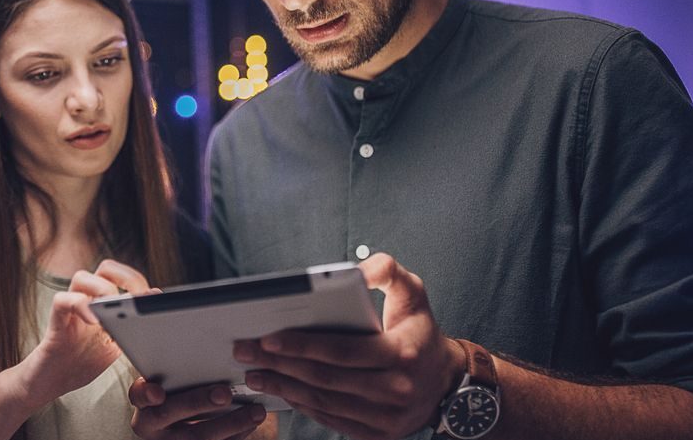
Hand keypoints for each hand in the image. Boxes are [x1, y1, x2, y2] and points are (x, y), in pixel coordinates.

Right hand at [13, 259, 153, 406]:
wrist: (51, 383)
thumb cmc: (81, 363)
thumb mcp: (115, 347)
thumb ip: (130, 328)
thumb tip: (153, 308)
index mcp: (103, 304)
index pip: (122, 276)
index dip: (139, 281)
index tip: (153, 297)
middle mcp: (87, 299)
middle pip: (105, 268)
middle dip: (125, 277)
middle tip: (136, 299)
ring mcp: (70, 308)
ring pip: (82, 277)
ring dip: (103, 289)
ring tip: (113, 311)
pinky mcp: (56, 321)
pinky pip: (63, 300)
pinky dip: (80, 305)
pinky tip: (94, 322)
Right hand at [130, 378, 266, 439]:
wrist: (175, 431)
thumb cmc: (175, 395)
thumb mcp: (167, 383)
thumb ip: (172, 366)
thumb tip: (185, 331)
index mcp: (143, 405)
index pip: (138, 396)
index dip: (146, 393)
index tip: (156, 392)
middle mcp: (154, 428)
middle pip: (171, 415)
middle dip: (198, 403)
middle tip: (224, 393)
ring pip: (200, 437)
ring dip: (231, 424)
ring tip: (255, 411)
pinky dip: (238, 435)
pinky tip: (252, 421)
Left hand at [233, 254, 463, 439]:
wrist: (446, 380)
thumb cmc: (419, 329)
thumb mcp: (413, 292)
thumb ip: (388, 271)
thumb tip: (358, 268)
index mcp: (401, 354)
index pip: (342, 351)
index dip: (302, 346)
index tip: (267, 338)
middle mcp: (396, 390)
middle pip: (326, 380)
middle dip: (280, 366)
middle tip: (246, 352)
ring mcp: (388, 418)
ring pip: (325, 404)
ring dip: (285, 388)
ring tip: (254, 374)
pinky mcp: (379, 435)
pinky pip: (334, 422)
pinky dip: (304, 407)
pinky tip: (282, 391)